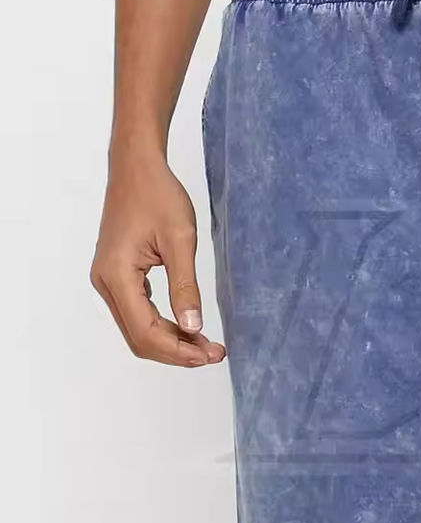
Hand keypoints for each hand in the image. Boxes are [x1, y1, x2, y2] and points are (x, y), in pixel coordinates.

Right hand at [91, 151, 225, 366]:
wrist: (136, 168)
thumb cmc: (157, 195)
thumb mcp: (180, 241)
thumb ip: (186, 287)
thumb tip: (194, 328)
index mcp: (116, 275)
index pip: (146, 331)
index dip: (179, 350)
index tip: (210, 355)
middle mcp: (105, 283)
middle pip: (139, 338)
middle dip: (176, 351)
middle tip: (213, 354)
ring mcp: (108, 281)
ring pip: (137, 329)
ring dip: (171, 341)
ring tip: (206, 345)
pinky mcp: (117, 276)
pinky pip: (138, 313)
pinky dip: (163, 326)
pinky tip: (189, 327)